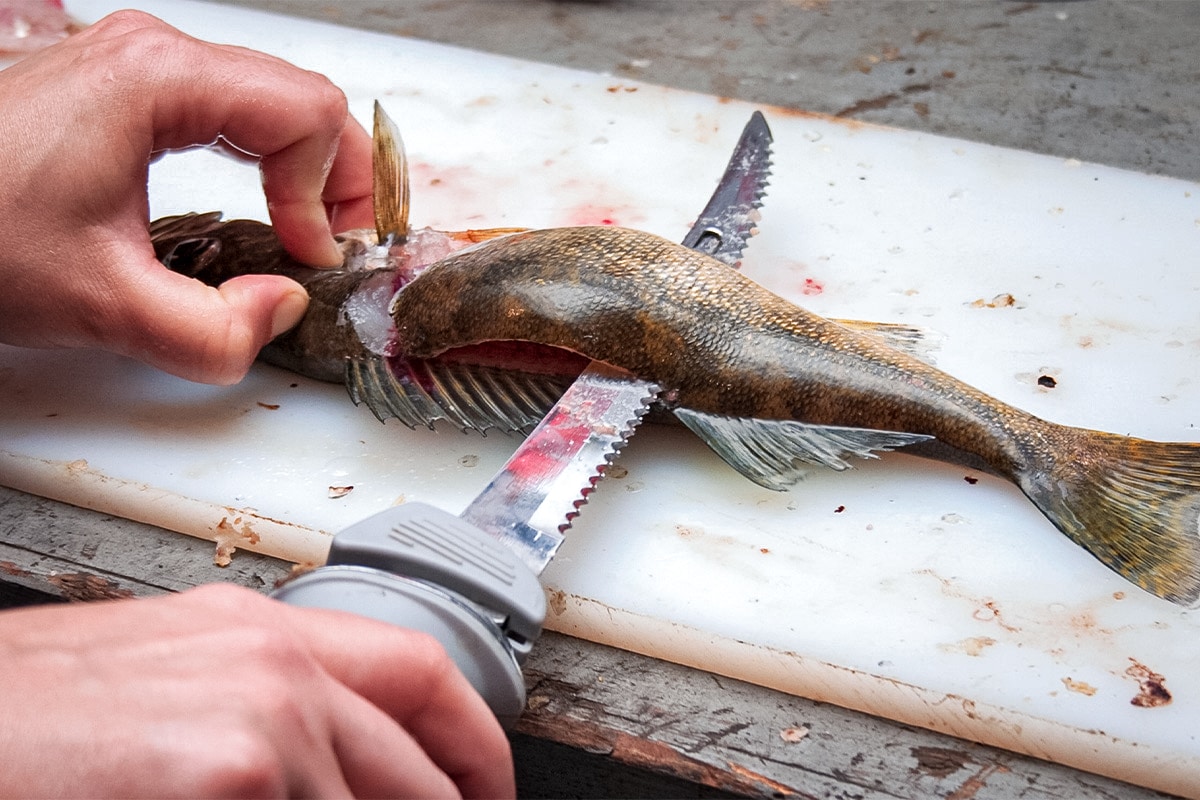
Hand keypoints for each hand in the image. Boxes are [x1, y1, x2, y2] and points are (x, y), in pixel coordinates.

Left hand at [0, 10, 374, 383]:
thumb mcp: (102, 306)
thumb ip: (213, 332)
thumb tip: (279, 309)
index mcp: (158, 80)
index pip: (306, 111)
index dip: (329, 192)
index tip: (309, 254)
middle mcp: (151, 55)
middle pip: (299, 96)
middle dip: (334, 175)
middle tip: (333, 242)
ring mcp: (135, 66)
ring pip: (269, 98)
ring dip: (303, 166)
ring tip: (303, 228)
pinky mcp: (122, 89)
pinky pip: (229, 107)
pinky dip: (263, 157)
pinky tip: (258, 205)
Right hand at [0, 584, 514, 797]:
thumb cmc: (22, 716)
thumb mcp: (163, 680)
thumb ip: (262, 709)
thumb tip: (326, 767)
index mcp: (259, 630)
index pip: (420, 671)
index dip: (472, 742)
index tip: (483, 788)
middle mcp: (277, 665)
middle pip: (416, 763)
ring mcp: (263, 723)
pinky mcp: (234, 777)